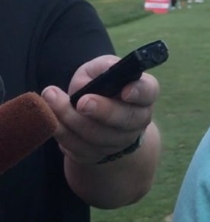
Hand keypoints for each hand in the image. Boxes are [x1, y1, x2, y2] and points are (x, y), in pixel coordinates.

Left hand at [41, 56, 158, 164]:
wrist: (91, 117)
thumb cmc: (99, 87)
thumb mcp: (100, 70)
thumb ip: (103, 66)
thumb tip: (107, 69)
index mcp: (142, 95)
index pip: (149, 92)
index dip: (139, 92)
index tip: (124, 91)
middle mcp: (137, 120)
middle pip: (126, 119)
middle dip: (104, 111)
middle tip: (82, 101)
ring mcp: (119, 141)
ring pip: (98, 136)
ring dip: (72, 118)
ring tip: (51, 99)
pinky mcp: (96, 155)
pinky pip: (77, 147)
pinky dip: (61, 131)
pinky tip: (50, 117)